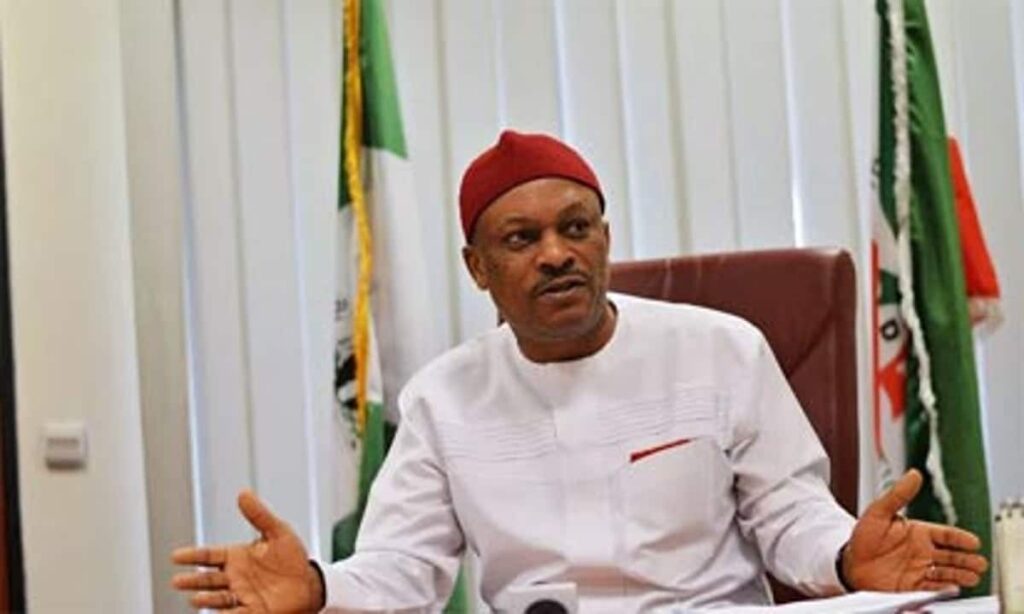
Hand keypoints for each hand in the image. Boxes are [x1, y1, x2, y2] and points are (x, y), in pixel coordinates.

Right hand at [171, 491, 324, 611]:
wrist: (310, 583)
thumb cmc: (293, 558)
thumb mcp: (278, 531)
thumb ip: (259, 515)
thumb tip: (244, 493)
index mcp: (237, 557)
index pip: (209, 555)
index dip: (193, 555)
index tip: (175, 556)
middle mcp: (235, 577)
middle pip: (208, 579)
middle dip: (193, 581)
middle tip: (177, 581)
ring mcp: (242, 595)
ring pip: (218, 599)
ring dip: (206, 599)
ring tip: (196, 599)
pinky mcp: (252, 612)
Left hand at [842, 469, 987, 590]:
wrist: (849, 563)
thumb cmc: (863, 538)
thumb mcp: (879, 512)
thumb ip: (898, 494)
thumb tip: (913, 474)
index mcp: (918, 532)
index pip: (946, 534)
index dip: (960, 538)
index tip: (973, 541)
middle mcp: (923, 552)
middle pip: (952, 555)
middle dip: (967, 559)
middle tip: (979, 562)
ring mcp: (920, 569)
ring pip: (947, 572)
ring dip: (961, 574)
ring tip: (972, 576)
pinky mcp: (914, 586)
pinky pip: (934, 588)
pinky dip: (945, 588)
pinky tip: (953, 587)